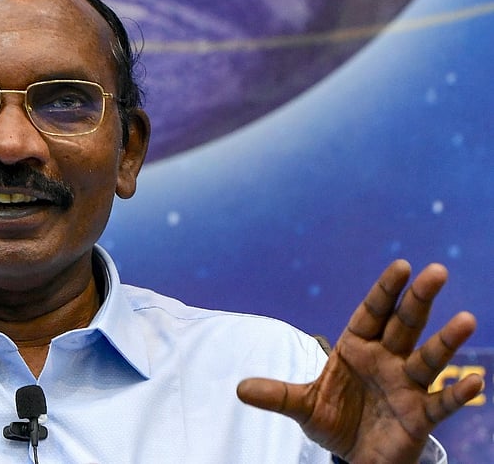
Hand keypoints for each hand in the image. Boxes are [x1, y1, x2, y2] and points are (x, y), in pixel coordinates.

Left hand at [237, 260, 483, 463]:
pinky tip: (475, 382)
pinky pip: (441, 403)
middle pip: (404, 325)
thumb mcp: (302, 406)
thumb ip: (276, 395)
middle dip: (419, 300)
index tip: (402, 265)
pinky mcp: (419, 416)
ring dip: (446, 341)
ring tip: (466, 320)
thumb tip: (239, 389)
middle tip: (437, 271)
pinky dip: (458, 394)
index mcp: (357, 348)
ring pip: (428, 359)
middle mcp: (386, 360)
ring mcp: (405, 387)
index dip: (386, 290)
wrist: (352, 456)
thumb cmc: (333, 420)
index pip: (372, 313)